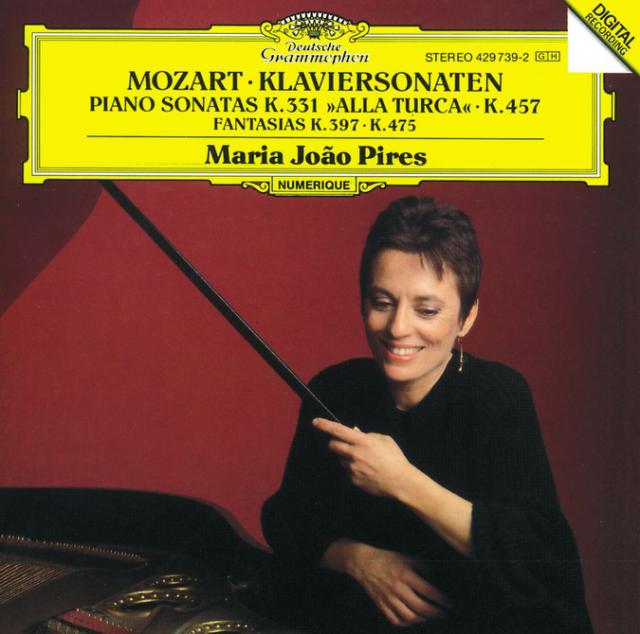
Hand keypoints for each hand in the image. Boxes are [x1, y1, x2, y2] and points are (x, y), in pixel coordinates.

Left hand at [313, 417, 411, 497]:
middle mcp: (354, 454)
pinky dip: (354, 469)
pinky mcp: (353, 480)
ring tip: (365, 461)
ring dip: (347, 457)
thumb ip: (368, 435)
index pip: (338, 430)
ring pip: (341, 459)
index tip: (315, 421)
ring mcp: (352, 468)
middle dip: (335, 443)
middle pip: (333, 446)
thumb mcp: (384, 439)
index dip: (325, 425)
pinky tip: (367, 471)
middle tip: (344, 444)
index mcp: (363, 441)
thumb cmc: (395, 458)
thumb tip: (355, 434)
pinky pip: (348, 471)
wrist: (400, 481)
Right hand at [324, 540, 449, 626]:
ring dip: (423, 618)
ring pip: (410, 616)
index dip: (442, 599)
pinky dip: (406, 622)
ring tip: (429, 615)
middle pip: (421, 607)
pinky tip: (412, 618)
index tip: (450, 603)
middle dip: (436, 612)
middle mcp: (397, 588)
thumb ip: (422, 566)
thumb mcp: (405, 557)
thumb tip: (435, 577)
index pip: (428, 591)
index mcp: (404, 574)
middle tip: (444, 613)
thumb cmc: (386, 559)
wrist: (363, 563)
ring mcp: (388, 599)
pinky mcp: (381, 605)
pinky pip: (396, 620)